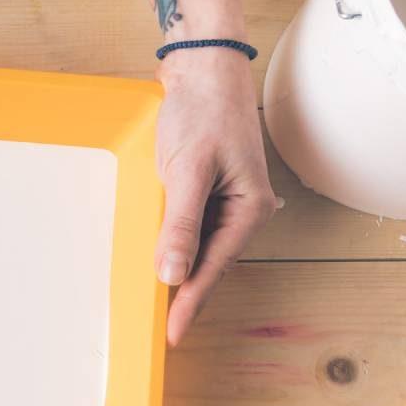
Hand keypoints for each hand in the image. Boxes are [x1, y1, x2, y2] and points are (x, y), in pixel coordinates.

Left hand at [152, 47, 275, 344]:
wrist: (205, 70)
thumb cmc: (203, 112)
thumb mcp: (187, 170)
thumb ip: (180, 224)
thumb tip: (172, 273)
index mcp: (250, 208)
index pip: (214, 268)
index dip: (190, 303)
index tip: (172, 335)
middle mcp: (245, 212)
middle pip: (211, 265)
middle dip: (186, 297)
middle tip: (161, 332)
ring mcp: (228, 204)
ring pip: (201, 252)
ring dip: (180, 275)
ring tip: (156, 309)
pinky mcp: (210, 195)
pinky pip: (193, 232)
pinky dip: (176, 248)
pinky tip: (158, 264)